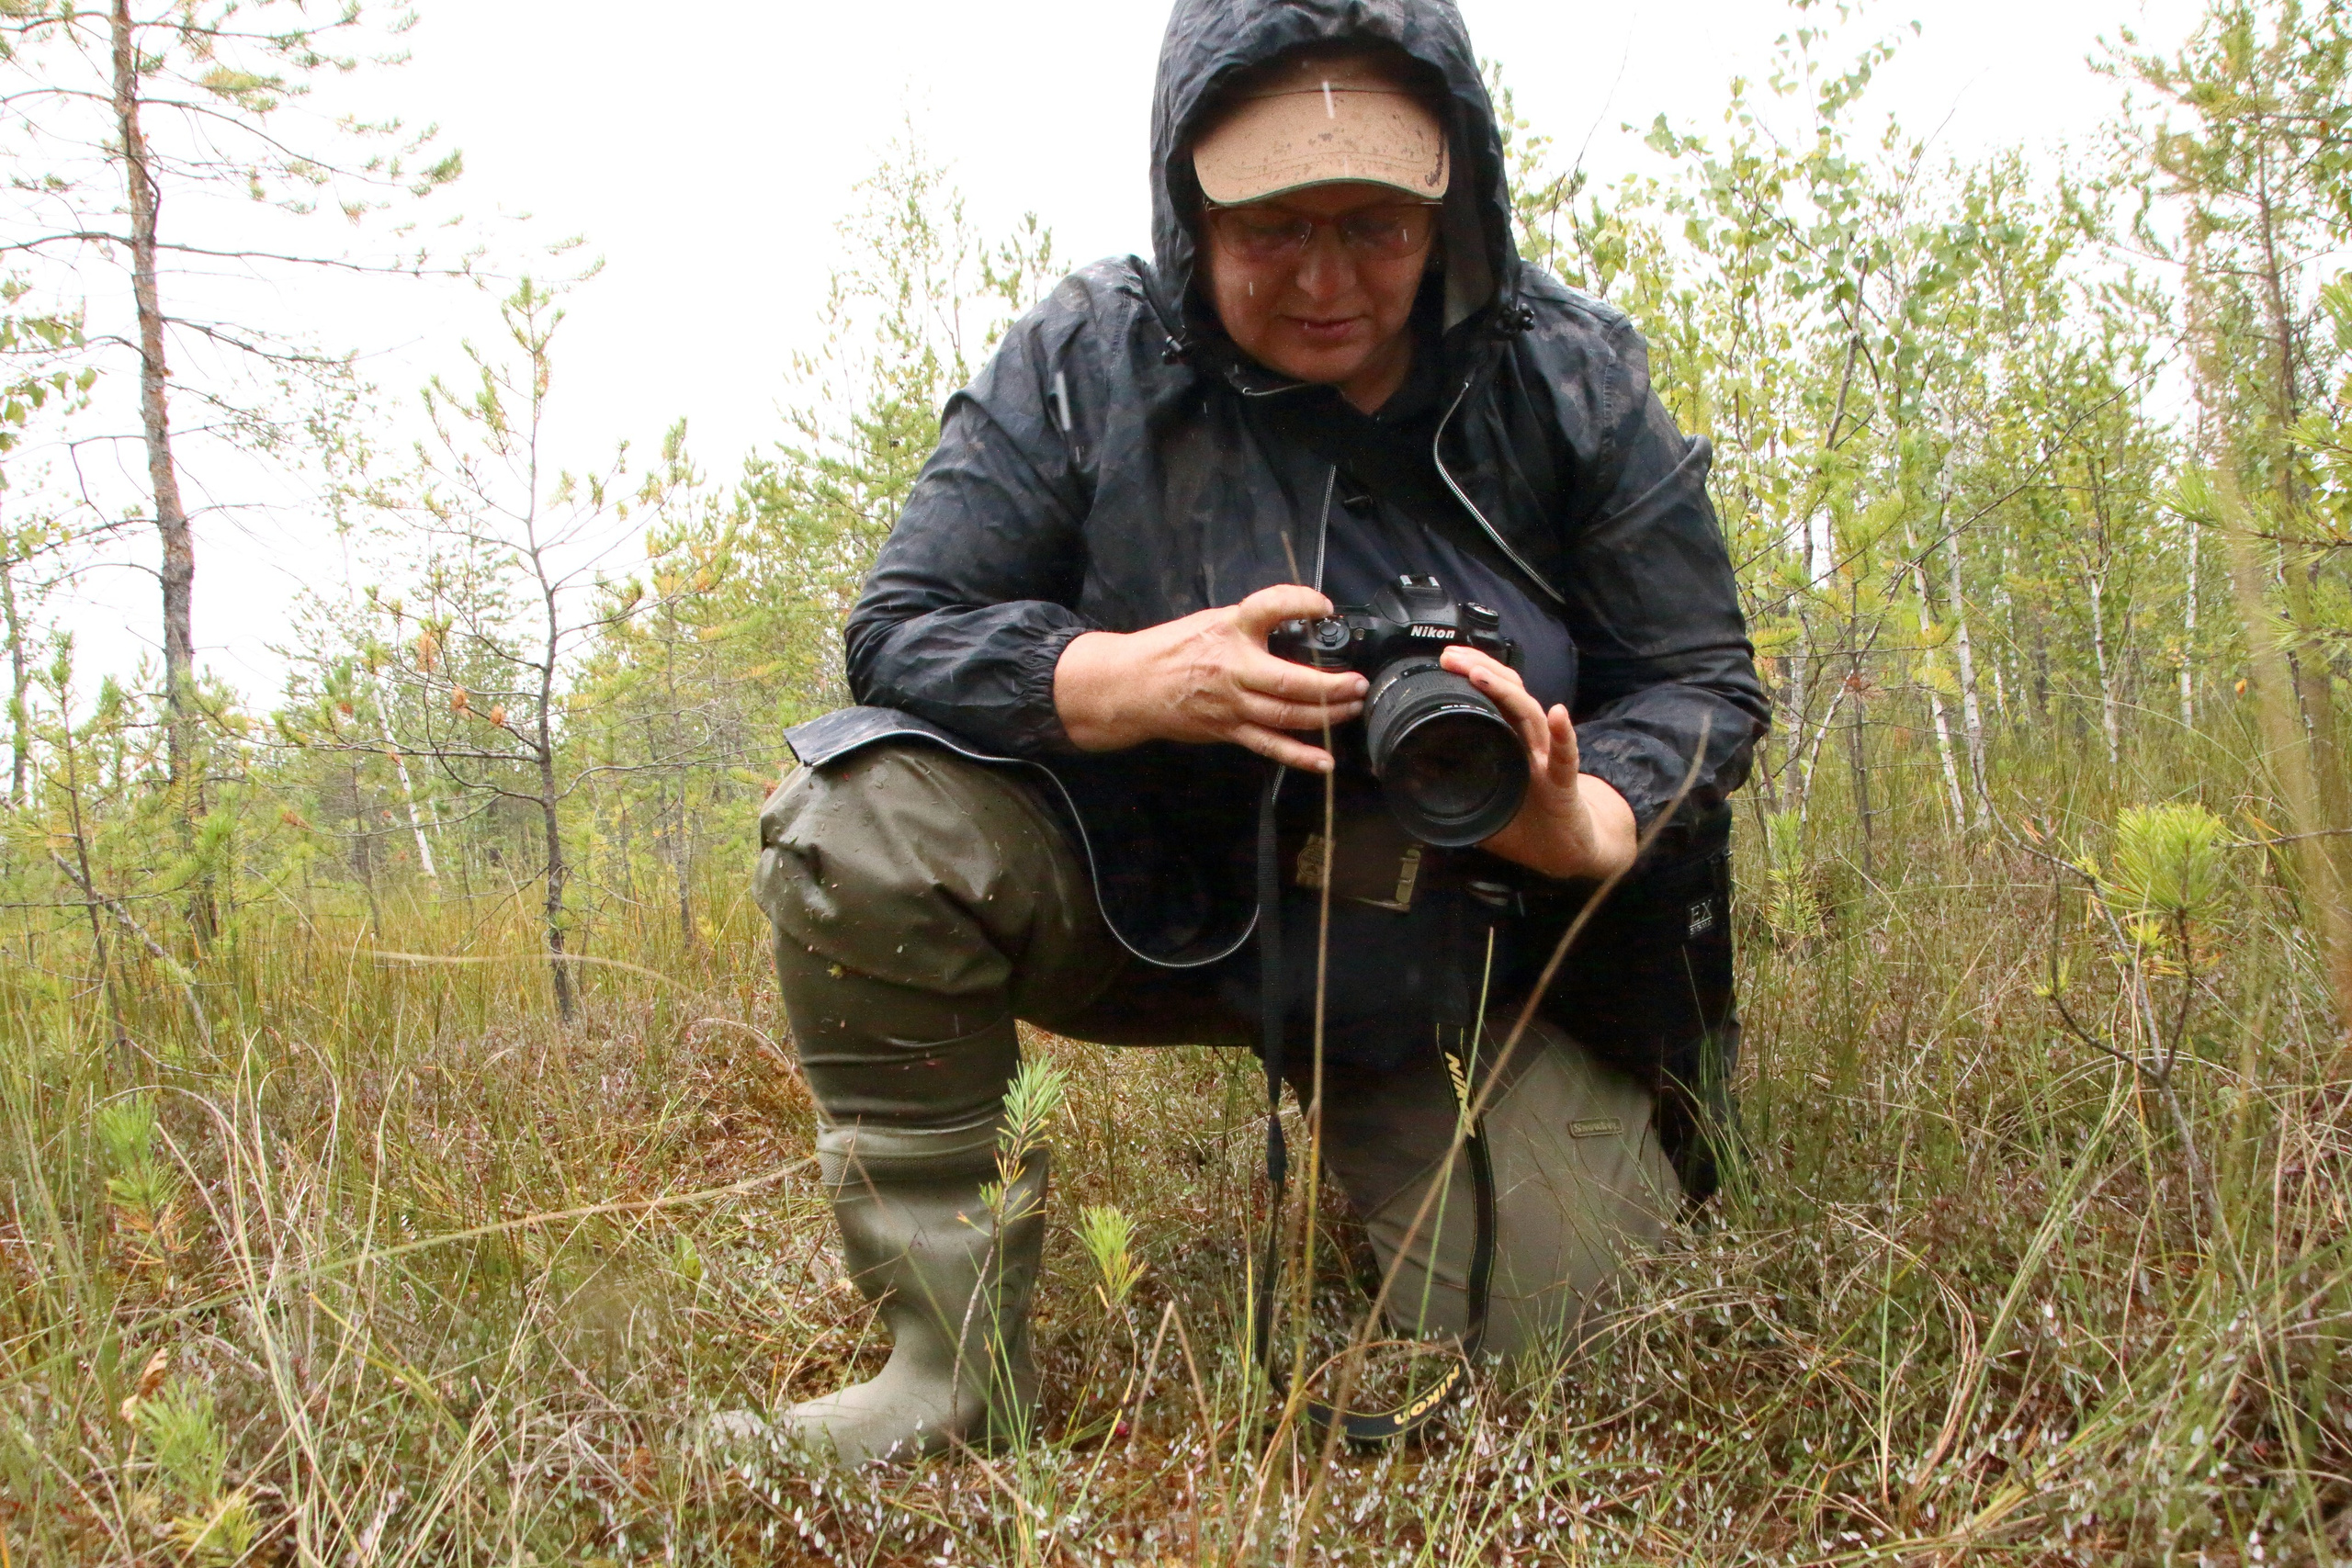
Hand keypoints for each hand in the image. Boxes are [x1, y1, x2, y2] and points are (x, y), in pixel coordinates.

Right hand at [1054, 585, 1369, 770]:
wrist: (1132, 686)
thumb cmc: (1172, 650)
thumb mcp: (1212, 621)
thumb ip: (1251, 624)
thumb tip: (1297, 623)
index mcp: (1229, 630)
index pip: (1269, 606)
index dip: (1300, 602)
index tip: (1324, 607)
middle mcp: (1233, 669)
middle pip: (1290, 682)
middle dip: (1332, 685)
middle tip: (1359, 683)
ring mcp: (1232, 705)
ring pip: (1287, 716)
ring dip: (1326, 715)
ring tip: (1352, 708)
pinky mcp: (1228, 730)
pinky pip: (1269, 746)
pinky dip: (1299, 756)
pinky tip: (1324, 761)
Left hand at [1440, 645, 1636, 880]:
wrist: (1564, 849)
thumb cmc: (1523, 821)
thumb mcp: (1479, 802)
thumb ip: (1450, 790)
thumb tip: (1408, 781)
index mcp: (1508, 742)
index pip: (1492, 698)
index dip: (1471, 675)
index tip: (1445, 660)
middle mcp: (1528, 743)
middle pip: (1509, 695)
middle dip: (1481, 670)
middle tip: (1451, 657)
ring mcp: (1546, 761)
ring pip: (1530, 716)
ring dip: (1506, 692)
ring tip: (1481, 675)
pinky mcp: (1564, 785)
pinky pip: (1564, 757)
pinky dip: (1562, 735)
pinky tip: (1558, 715)